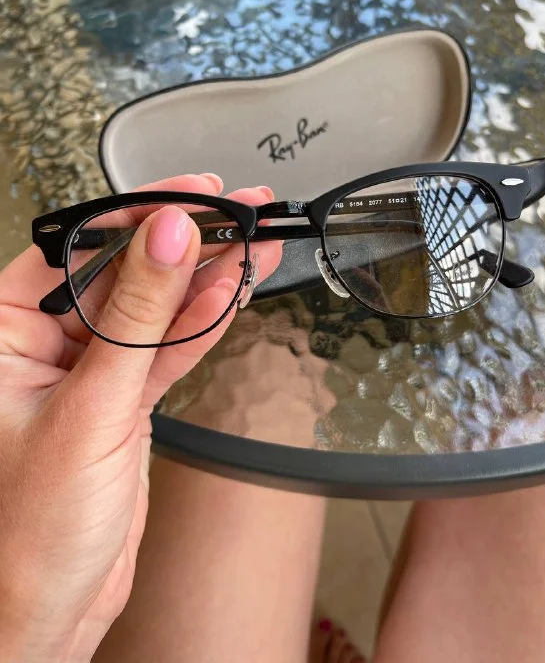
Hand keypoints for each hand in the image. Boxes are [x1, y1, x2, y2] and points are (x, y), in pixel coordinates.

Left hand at [0, 174, 280, 661]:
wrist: (50, 611)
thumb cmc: (28, 532)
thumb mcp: (90, 410)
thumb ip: (137, 319)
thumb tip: (167, 239)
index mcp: (2, 330)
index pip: (78, 248)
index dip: (140, 215)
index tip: (194, 197)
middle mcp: (42, 342)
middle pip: (126, 272)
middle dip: (188, 242)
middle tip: (243, 213)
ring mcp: (90, 370)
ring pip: (157, 307)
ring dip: (209, 278)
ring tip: (257, 244)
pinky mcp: (124, 397)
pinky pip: (170, 347)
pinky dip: (204, 323)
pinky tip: (234, 291)